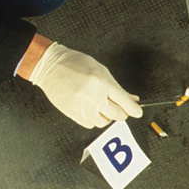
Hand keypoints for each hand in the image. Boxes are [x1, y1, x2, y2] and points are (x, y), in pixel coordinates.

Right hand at [28, 42, 142, 127]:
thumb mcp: (100, 70)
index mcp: (102, 83)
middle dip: (122, 112)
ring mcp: (83, 108)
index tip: (137, 112)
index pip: (124, 102)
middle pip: (117, 115)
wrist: (51, 67)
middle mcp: (93, 97)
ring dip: (107, 116)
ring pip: (104, 122)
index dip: (134, 109)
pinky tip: (90, 108)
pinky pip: (91, 124)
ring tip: (101, 105)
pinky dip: (94, 119)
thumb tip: (131, 98)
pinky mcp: (74, 114)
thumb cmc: (75, 64)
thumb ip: (116, 87)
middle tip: (119, 107)